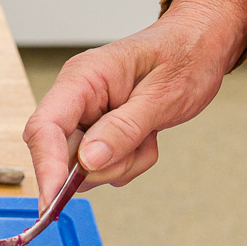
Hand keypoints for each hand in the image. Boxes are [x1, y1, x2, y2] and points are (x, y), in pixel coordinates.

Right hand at [22, 0, 246, 206]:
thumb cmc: (185, 55)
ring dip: (121, 164)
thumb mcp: (163, 95)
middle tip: (141, 146)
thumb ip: (123, 129)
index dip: (45, 166)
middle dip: (101, 165)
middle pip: (61, 154)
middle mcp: (75, 98)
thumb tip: (87, 161)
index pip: (45, 128)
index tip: (53, 201)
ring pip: (83, 166)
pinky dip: (128, 162)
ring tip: (149, 136)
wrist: (201, 44)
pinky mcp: (96, 132)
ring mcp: (84, 116)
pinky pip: (102, 166)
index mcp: (82, 78)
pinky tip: (146, 138)